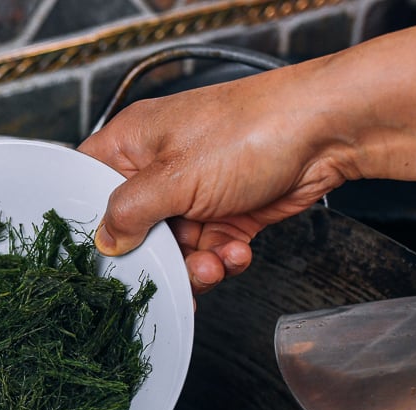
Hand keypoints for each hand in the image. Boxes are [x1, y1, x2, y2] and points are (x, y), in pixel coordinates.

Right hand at [78, 67, 351, 291]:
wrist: (327, 133)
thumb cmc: (251, 131)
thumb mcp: (174, 176)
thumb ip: (129, 212)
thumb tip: (105, 241)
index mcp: (132, 144)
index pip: (89, 188)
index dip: (90, 225)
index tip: (99, 259)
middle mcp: (159, 168)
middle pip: (134, 231)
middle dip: (156, 259)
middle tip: (171, 272)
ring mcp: (193, 193)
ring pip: (174, 251)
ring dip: (195, 267)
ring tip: (215, 263)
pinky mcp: (226, 214)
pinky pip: (209, 252)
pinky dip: (222, 260)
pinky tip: (237, 251)